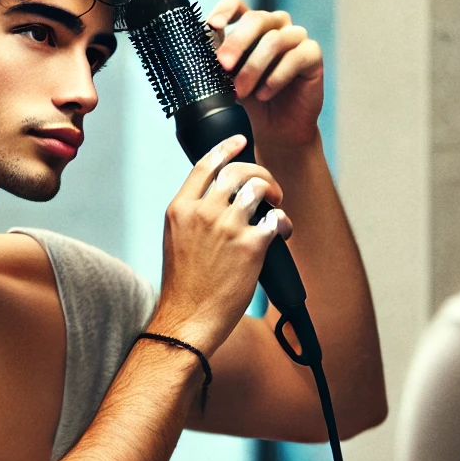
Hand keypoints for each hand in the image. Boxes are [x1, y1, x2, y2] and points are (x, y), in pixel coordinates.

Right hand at [153, 135, 292, 355]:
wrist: (187, 319)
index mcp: (180, 209)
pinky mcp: (250, 246)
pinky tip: (282, 232)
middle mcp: (203, 212)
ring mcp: (227, 228)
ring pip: (259, 188)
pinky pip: (275, 219)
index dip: (227, 148)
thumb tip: (217, 199)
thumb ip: (192, 215)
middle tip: (269, 188)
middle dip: (259, 173)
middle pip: (237, 171)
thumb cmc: (183, 286)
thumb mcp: (176, 240)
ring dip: (274, 193)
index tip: (241, 142)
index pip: (206, 165)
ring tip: (276, 208)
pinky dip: (283, 223)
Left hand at [207, 0, 323, 150]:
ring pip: (274, 40)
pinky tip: (264, 94)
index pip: (237, 4)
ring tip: (241, 92)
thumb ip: (218, 59)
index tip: (212, 25)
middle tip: (223, 66)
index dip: (225, 10)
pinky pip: (295, 57)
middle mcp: (274, 26)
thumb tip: (201, 41)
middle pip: (256, 19)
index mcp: (250, 27)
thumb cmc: (250, 100)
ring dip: (253, 68)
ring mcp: (295, 38)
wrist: (275, 129)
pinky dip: (276, 77)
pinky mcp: (312, 55)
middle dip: (236, 43)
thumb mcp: (227, 79)